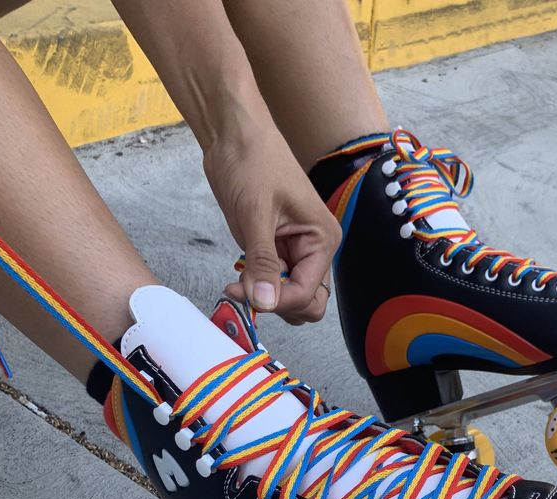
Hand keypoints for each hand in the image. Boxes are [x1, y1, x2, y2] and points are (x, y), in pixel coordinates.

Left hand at [203, 120, 341, 324]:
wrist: (234, 136)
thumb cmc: (253, 160)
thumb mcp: (256, 214)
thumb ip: (262, 262)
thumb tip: (265, 302)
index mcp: (322, 239)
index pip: (308, 293)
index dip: (280, 302)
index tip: (249, 296)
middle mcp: (313, 249)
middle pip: (306, 303)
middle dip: (277, 305)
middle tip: (245, 292)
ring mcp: (294, 252)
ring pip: (288, 297)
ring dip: (265, 298)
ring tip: (238, 283)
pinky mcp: (274, 250)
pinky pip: (271, 283)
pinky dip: (255, 287)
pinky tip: (238, 277)